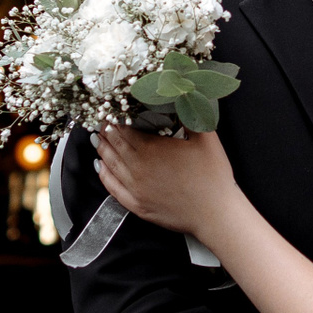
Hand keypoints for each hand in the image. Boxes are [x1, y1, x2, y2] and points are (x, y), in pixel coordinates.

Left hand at [94, 125, 238, 238]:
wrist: (215, 214)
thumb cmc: (213, 175)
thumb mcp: (206, 138)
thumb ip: (189, 116)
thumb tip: (180, 99)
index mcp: (152, 149)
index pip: (124, 130)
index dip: (115, 120)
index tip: (112, 112)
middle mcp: (138, 168)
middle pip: (114, 145)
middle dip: (106, 132)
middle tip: (102, 123)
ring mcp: (135, 189)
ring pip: (110, 165)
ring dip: (102, 150)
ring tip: (98, 140)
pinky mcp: (137, 206)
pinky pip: (113, 188)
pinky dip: (104, 175)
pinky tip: (100, 167)